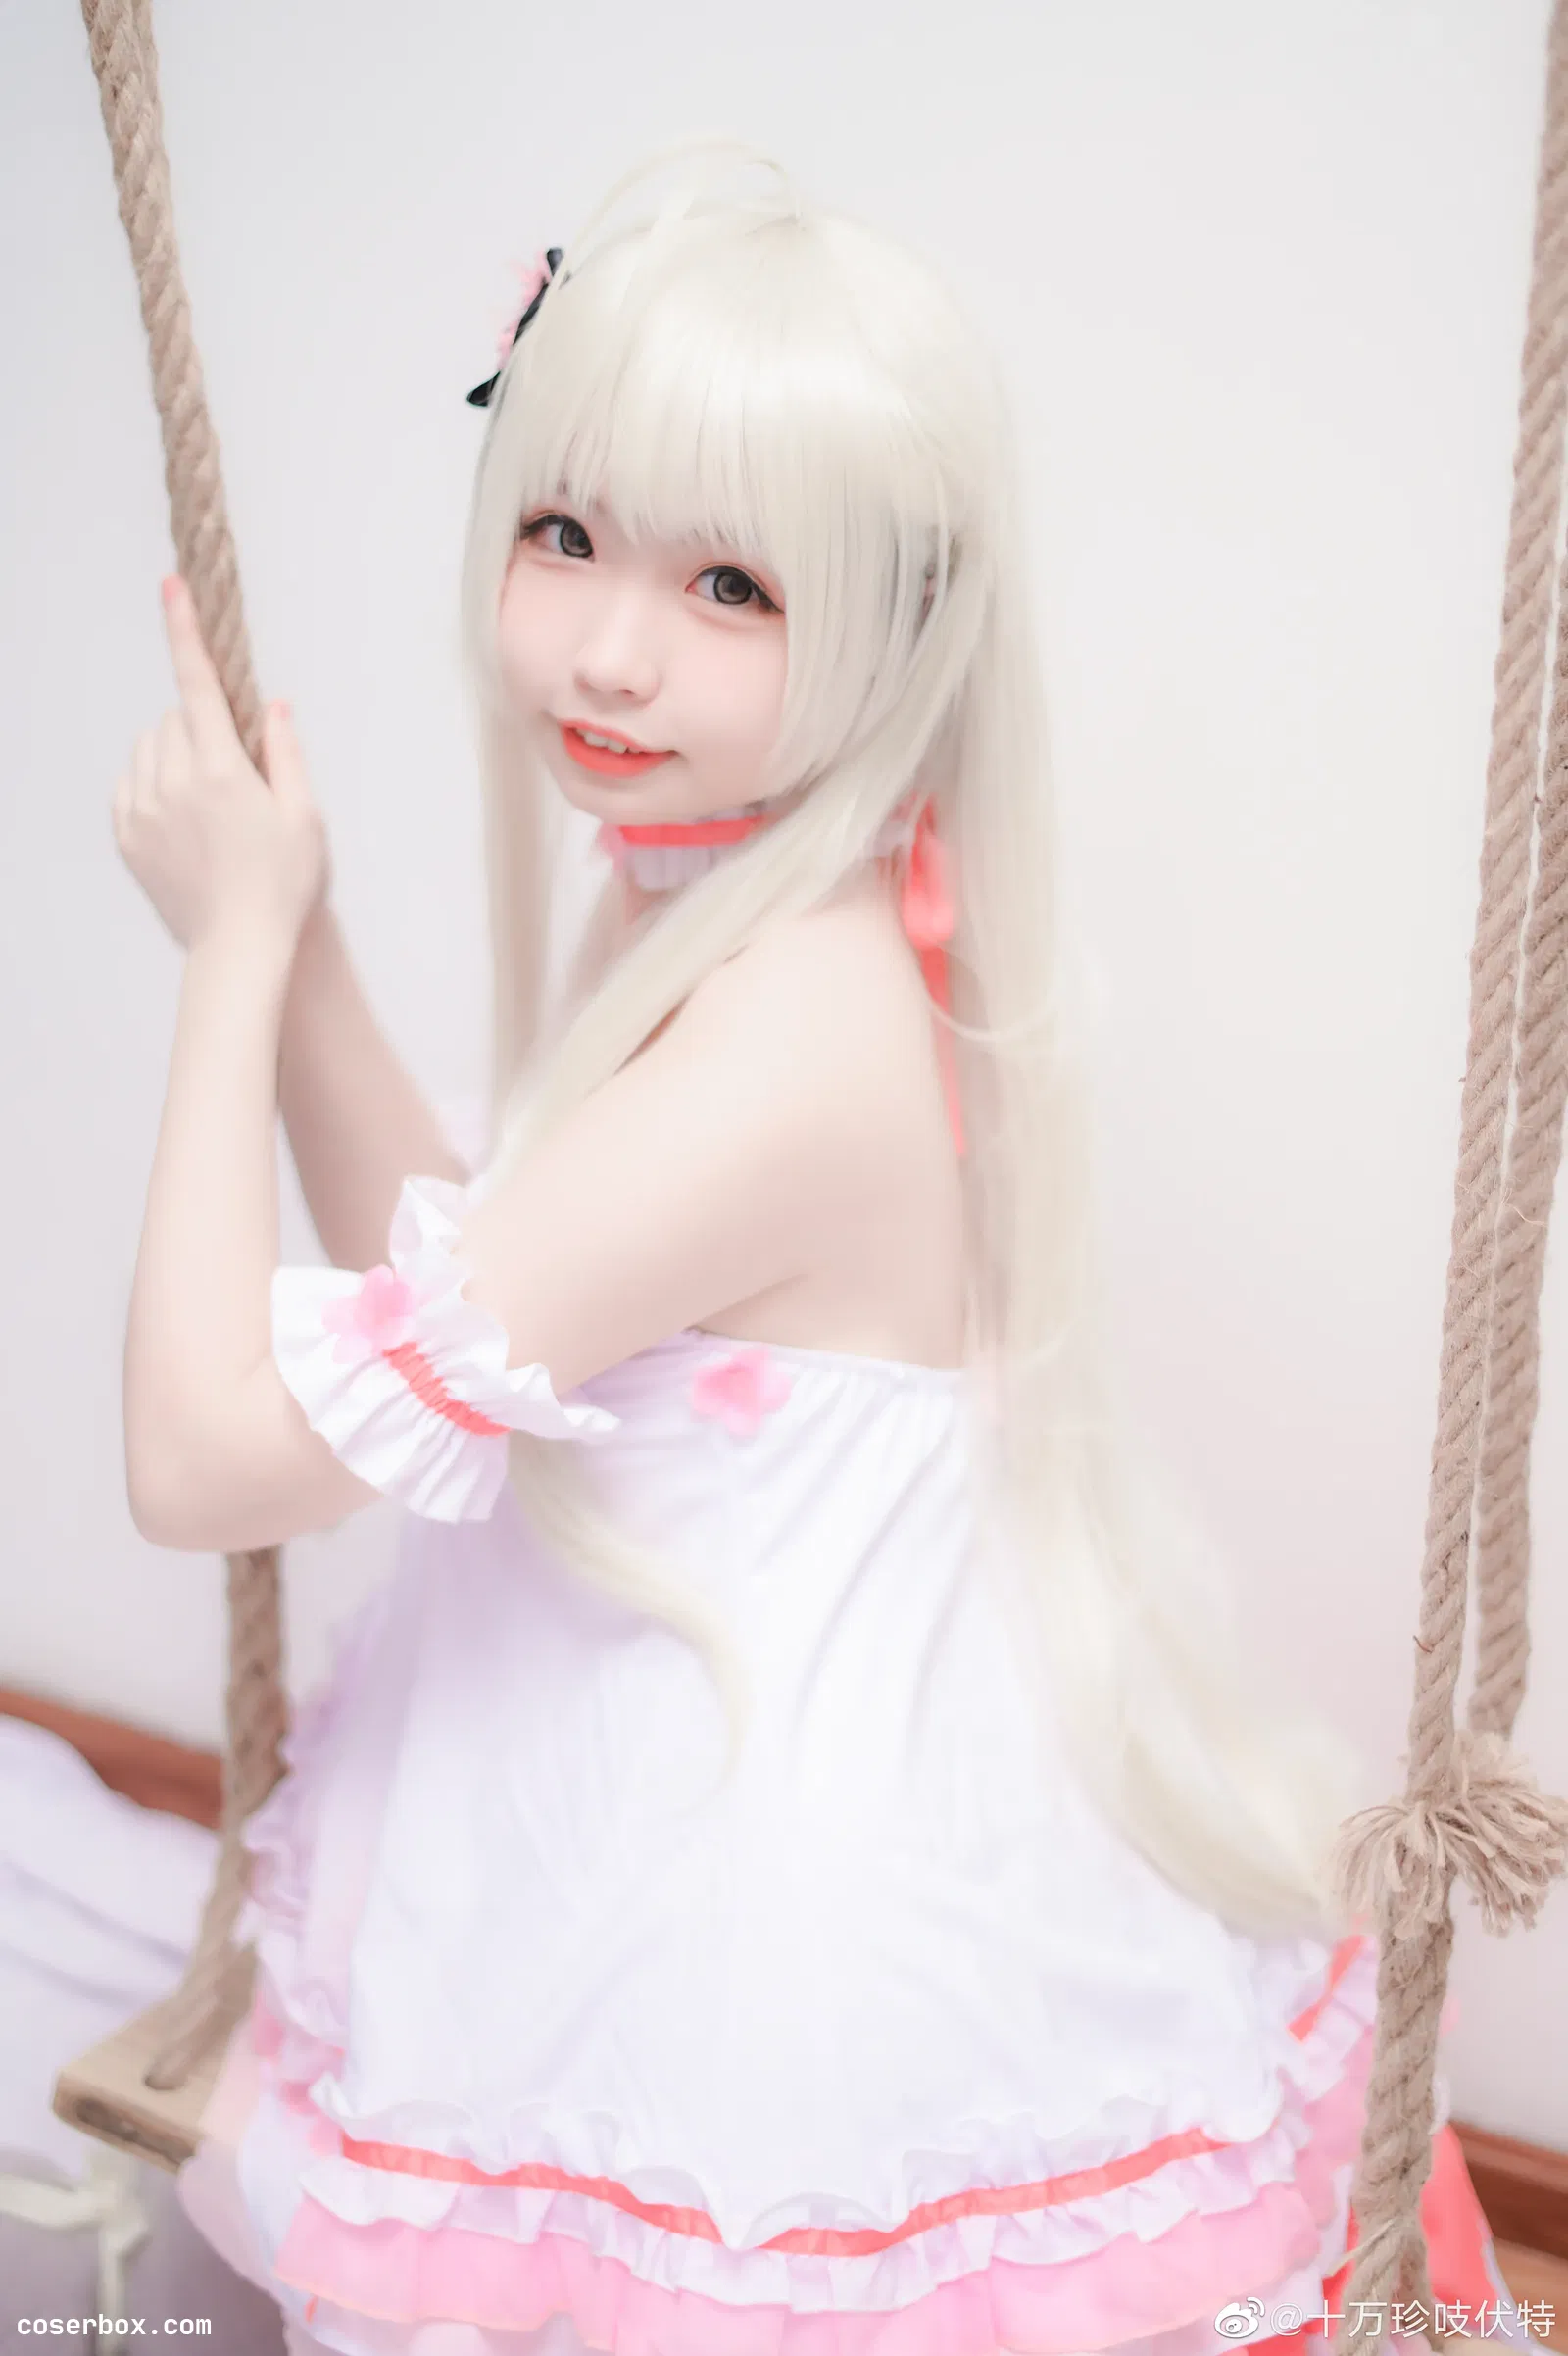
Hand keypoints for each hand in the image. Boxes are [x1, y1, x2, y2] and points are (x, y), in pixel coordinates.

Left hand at [112, 576, 331, 951]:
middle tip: (236, 776)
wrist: (238, 948)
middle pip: (176, 719)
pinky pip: (131, 781)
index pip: (198, 686)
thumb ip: (286, 755)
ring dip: (174, 753)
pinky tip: (184, 820)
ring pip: (149, 747)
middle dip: (201, 728)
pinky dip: (153, 783)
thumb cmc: (283, 885)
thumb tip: (272, 706)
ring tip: (208, 802)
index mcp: (224, 773)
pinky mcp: (126, 833)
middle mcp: (176, 784)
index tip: (171, 587)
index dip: (184, 631)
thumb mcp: (306, 818)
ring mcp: (144, 809)